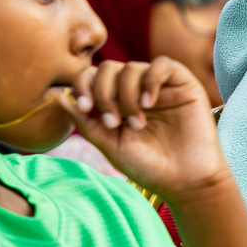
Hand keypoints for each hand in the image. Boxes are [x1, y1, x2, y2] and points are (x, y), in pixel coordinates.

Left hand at [58, 57, 227, 200]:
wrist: (186, 181)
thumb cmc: (149, 167)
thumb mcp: (111, 146)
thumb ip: (86, 123)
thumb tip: (60, 97)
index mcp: (115, 103)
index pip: (91, 78)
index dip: (83, 87)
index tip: (86, 110)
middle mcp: (135, 91)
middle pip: (107, 68)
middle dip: (103, 92)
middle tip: (112, 122)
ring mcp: (159, 86)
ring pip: (131, 68)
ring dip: (127, 95)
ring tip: (137, 124)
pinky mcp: (182, 84)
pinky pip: (161, 65)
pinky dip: (150, 80)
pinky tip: (150, 103)